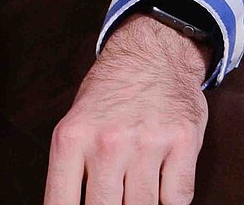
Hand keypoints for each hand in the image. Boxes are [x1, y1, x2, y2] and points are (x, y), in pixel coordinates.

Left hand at [43, 15, 208, 204]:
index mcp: (72, 138)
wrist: (152, 53)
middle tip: (114, 203)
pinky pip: (177, 199)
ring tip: (136, 193)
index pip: (61, 203)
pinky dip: (171, 202)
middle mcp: (107, 142)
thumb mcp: (76, 125)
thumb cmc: (108, 95)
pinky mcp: (182, 142)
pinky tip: (163, 189)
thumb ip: (72, 169)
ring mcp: (147, 143)